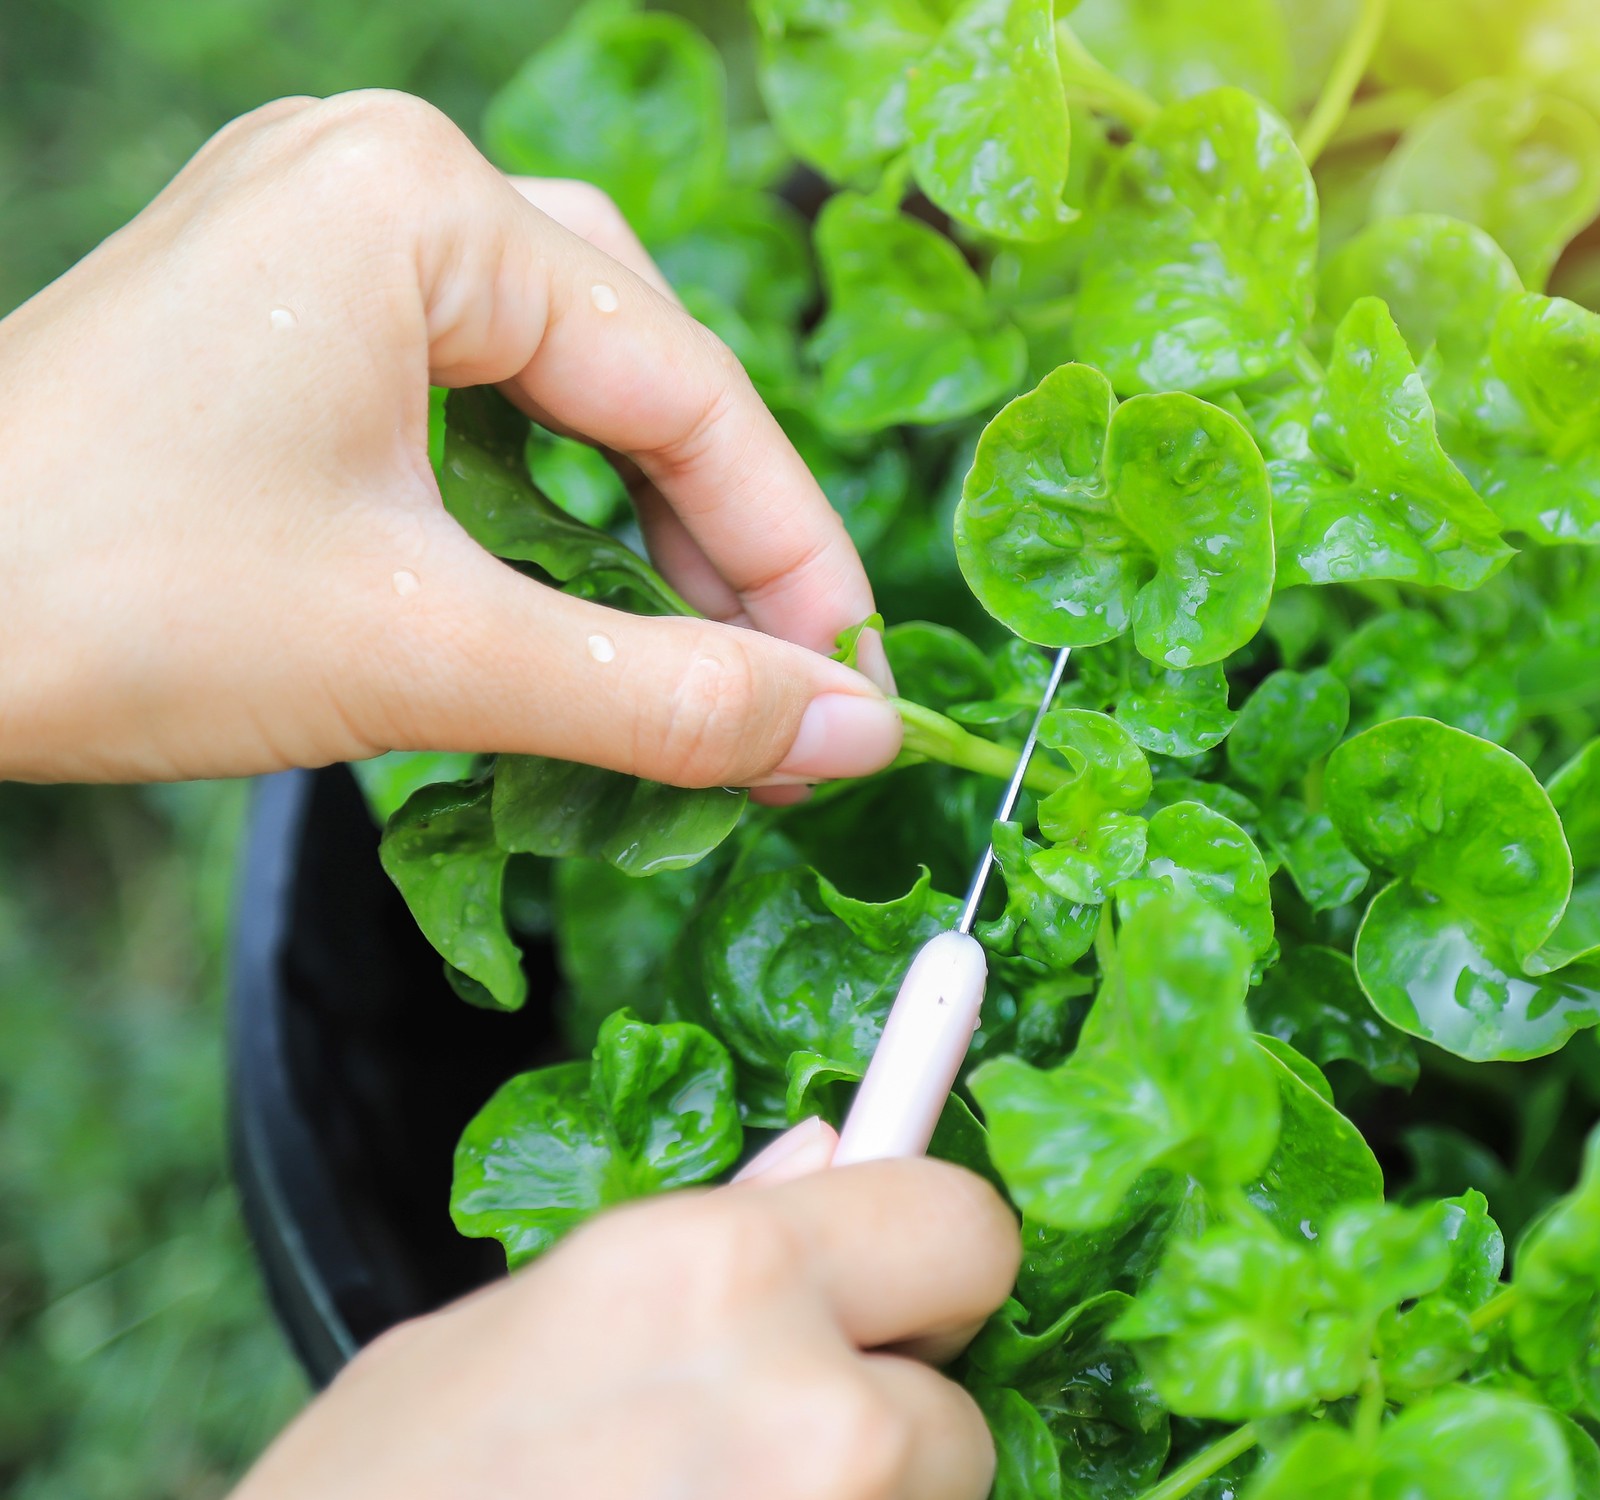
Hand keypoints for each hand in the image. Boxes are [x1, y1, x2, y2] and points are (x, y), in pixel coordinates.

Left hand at [0, 91, 900, 786]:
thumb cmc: (107, 604)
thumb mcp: (433, 656)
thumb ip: (670, 698)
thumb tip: (854, 738)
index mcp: (421, 205)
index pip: (686, 390)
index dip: (793, 558)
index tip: (856, 693)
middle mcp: (378, 177)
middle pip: (639, 365)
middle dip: (722, 541)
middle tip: (784, 691)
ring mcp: (319, 230)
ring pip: (564, 372)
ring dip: (641, 521)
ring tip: (698, 656)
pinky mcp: (281, 304)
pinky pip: (473, 384)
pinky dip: (543, 496)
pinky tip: (578, 590)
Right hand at [231, 1155, 1019, 1499]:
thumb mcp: (500, 1333)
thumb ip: (697, 1242)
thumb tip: (829, 1156)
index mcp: (715, 1272)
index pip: (964, 1223)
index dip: (935, 1262)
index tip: (918, 1290)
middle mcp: (805, 1408)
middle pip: (960, 1406)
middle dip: (893, 1423)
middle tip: (767, 1457)